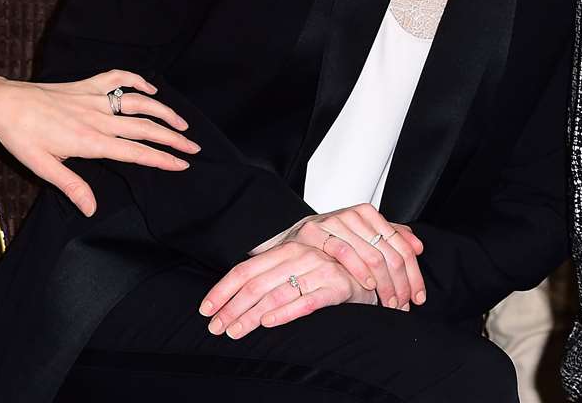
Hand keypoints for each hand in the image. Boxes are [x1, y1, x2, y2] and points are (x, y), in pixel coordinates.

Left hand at [0, 70, 199, 216]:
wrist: (3, 104)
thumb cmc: (21, 137)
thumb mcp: (43, 167)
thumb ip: (72, 186)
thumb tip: (92, 210)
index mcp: (90, 141)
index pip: (135, 152)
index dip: (162, 158)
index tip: (183, 163)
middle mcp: (97, 118)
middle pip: (144, 127)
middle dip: (173, 138)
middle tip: (194, 147)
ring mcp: (93, 99)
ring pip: (138, 102)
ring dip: (163, 111)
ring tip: (181, 123)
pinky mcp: (85, 85)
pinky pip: (117, 77)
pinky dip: (137, 80)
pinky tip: (150, 89)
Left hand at [198, 241, 374, 339]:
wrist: (375, 268)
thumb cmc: (333, 271)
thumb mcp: (299, 266)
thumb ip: (273, 275)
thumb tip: (237, 294)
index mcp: (286, 249)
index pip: (245, 269)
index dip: (222, 290)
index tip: (206, 309)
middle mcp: (299, 255)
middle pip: (255, 284)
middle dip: (231, 309)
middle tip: (215, 328)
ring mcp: (318, 270)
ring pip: (275, 294)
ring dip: (250, 315)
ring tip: (234, 332)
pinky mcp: (336, 286)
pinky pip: (306, 301)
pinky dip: (285, 312)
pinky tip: (268, 323)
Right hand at [264, 204, 425, 311]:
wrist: (291, 242)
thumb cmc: (329, 242)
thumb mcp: (361, 238)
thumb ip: (389, 239)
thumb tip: (418, 246)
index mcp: (368, 214)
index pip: (402, 246)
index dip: (414, 274)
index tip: (418, 296)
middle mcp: (353, 215)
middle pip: (390, 254)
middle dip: (401, 284)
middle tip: (404, 305)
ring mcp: (333, 222)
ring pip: (372, 256)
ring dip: (384, 285)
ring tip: (389, 303)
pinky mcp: (315, 232)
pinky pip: (345, 253)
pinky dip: (360, 271)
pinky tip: (368, 286)